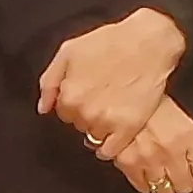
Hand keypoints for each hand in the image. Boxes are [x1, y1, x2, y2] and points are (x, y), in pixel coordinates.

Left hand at [40, 7, 186, 155]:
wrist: (149, 42)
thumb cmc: (111, 42)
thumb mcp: (69, 51)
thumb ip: (50, 81)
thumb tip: (43, 107)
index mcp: (70, 95)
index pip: (63, 112)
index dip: (75, 100)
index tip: (88, 91)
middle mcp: (86, 112)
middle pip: (78, 124)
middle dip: (87, 112)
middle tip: (103, 95)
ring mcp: (107, 122)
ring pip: (94, 137)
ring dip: (100, 126)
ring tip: (114, 106)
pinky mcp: (128, 128)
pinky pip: (110, 150)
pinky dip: (110, 146)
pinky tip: (115, 133)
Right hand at [111, 95, 192, 192]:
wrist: (118, 88)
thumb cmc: (147, 94)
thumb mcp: (176, 108)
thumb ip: (189, 136)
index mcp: (188, 134)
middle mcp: (171, 151)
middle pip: (186, 184)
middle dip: (186, 183)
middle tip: (183, 179)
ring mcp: (149, 160)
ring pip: (164, 189)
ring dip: (167, 186)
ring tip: (165, 179)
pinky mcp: (128, 164)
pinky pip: (142, 186)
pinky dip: (146, 184)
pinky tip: (147, 177)